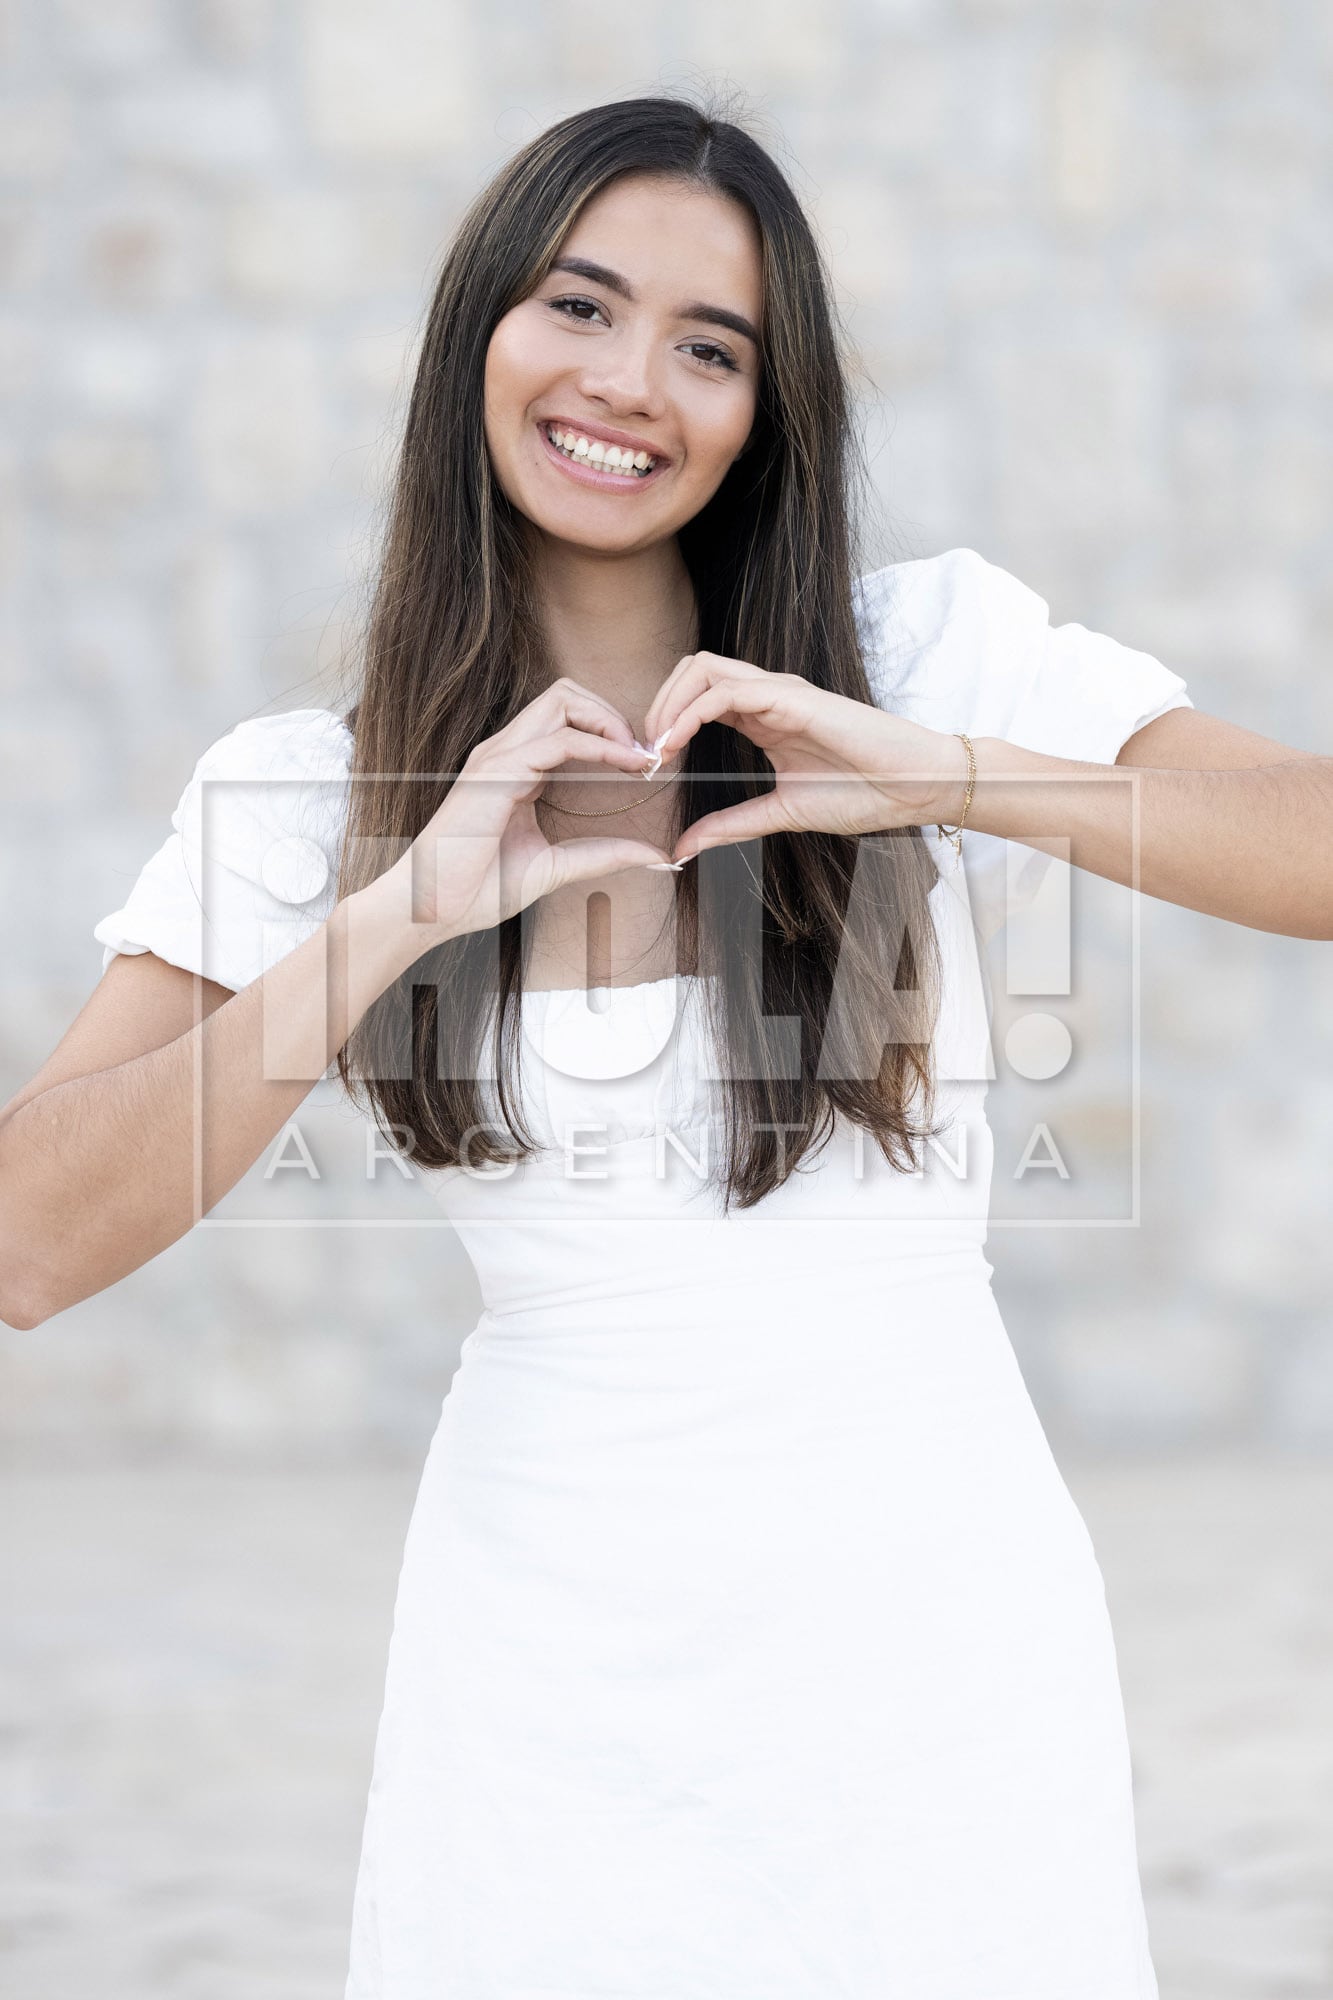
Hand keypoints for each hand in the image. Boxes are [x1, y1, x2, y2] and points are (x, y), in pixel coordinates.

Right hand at [384, 679, 674, 948]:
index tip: (644, 764)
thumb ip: (601, 855)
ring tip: (637, 757)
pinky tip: (624, 766)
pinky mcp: (497, 774)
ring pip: (562, 700)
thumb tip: (653, 858)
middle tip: (643, 754)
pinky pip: (558, 741)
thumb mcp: (554, 867)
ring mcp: (498, 758)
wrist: (432, 909)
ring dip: (609, 721)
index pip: (565, 719)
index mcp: (515, 768)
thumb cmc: (477, 889)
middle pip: (566, 695)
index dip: (609, 731)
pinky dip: (599, 746)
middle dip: (612, 714)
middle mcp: (505, 753)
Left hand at [641, 652, 971, 862]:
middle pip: (692, 671)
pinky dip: (692, 712)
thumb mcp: (780, 814)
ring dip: (669, 703)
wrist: (914, 788)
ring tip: (657, 748)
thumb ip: (730, 826)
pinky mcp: (793, 698)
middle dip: (658, 705)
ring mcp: (781, 692)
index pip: (697, 696)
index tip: (650, 765)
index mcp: (764, 717)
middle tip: (645, 753)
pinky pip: (728, 689)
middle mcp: (768, 696)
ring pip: (704, 669)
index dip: (665, 723)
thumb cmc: (863, 795)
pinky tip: (676, 743)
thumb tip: (683, 847)